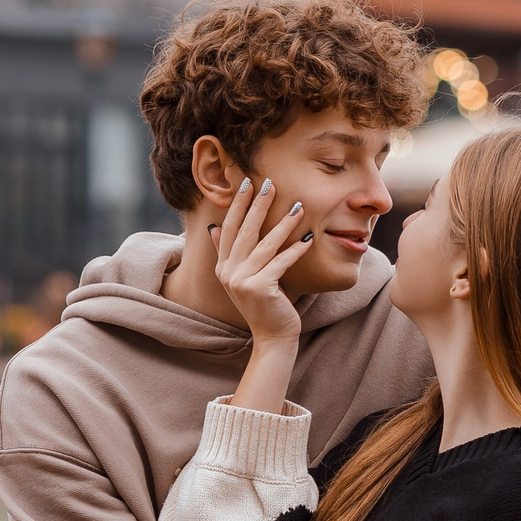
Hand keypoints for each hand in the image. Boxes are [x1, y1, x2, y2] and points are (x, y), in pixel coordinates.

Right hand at [211, 177, 311, 419]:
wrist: (271, 338)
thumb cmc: (263, 305)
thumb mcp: (240, 279)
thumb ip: (227, 253)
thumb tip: (213, 228)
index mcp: (223, 267)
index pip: (230, 228)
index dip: (238, 205)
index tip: (247, 183)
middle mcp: (229, 272)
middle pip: (245, 231)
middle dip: (258, 205)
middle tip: (269, 182)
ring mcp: (242, 281)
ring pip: (265, 244)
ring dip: (283, 223)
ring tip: (298, 205)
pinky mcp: (260, 288)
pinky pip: (281, 262)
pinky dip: (295, 249)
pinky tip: (308, 237)